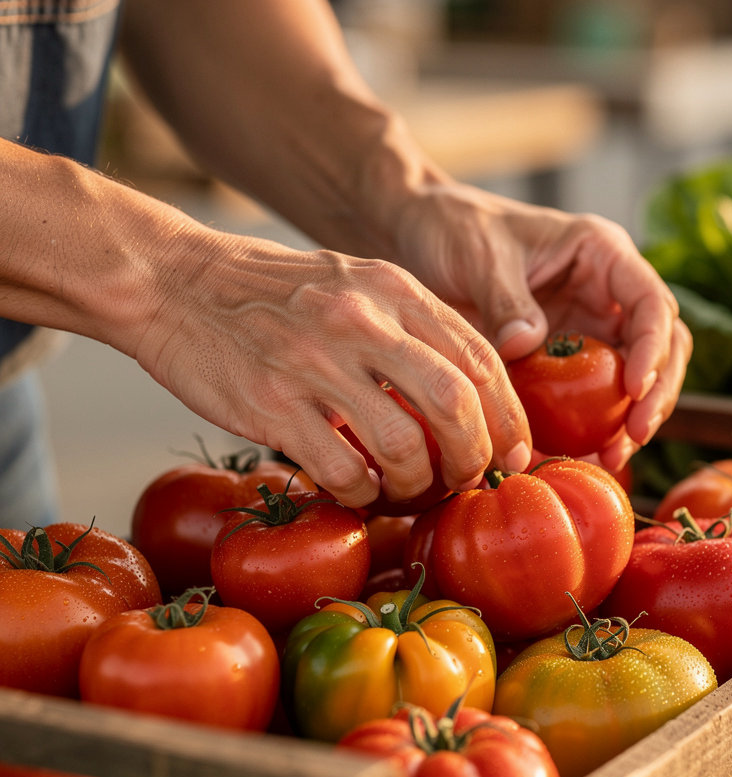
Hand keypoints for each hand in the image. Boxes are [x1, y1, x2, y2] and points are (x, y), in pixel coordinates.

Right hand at [132, 227, 532, 507]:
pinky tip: (357, 490)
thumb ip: (413, 329)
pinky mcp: (272, 406)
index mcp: (393, 289)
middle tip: (466, 479)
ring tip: (404, 490)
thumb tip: (472, 398)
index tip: (512, 453)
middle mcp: (362, 321)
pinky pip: (342, 471)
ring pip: (403, 447)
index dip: (508, 417)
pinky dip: (361, 494)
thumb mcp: (356, 285)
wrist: (173, 282)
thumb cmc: (275, 294)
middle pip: (455, 406)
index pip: (482, 359)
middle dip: (473, 457)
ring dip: (415, 484)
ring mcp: (315, 363)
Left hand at [391, 183, 690, 471]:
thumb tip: (528, 346)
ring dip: (630, 419)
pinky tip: (580, 458)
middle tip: (634, 436)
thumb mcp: (479, 258)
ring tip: (611, 459)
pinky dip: (591, 429)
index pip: (651, 302)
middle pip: (661, 347)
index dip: (654, 347)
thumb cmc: (454, 229)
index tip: (634, 388)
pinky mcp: (564, 363)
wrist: (419, 238)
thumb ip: (506, 301)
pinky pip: (589, 400)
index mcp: (600, 255)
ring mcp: (588, 330)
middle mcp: (605, 294)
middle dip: (656, 394)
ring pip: (633, 379)